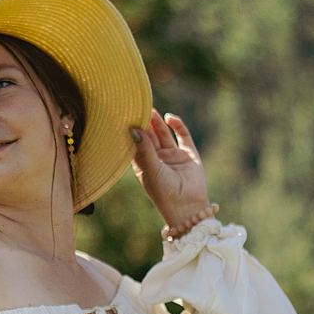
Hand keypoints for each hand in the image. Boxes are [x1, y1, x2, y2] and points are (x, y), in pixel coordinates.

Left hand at [130, 109, 209, 225]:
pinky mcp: (189, 154)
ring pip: (163, 134)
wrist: (188, 207)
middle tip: (138, 106)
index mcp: (144, 165)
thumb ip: (144, 148)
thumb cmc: (164, 193)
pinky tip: (169, 118)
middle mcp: (158, 159)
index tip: (125, 116)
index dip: (131, 131)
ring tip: (151, 108)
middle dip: (144, 123)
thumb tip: (133, 128)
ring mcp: (173, 156)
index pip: (135, 144)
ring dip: (157, 123)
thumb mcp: (151, 169)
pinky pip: (182, 136)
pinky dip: (177, 126)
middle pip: (149, 136)